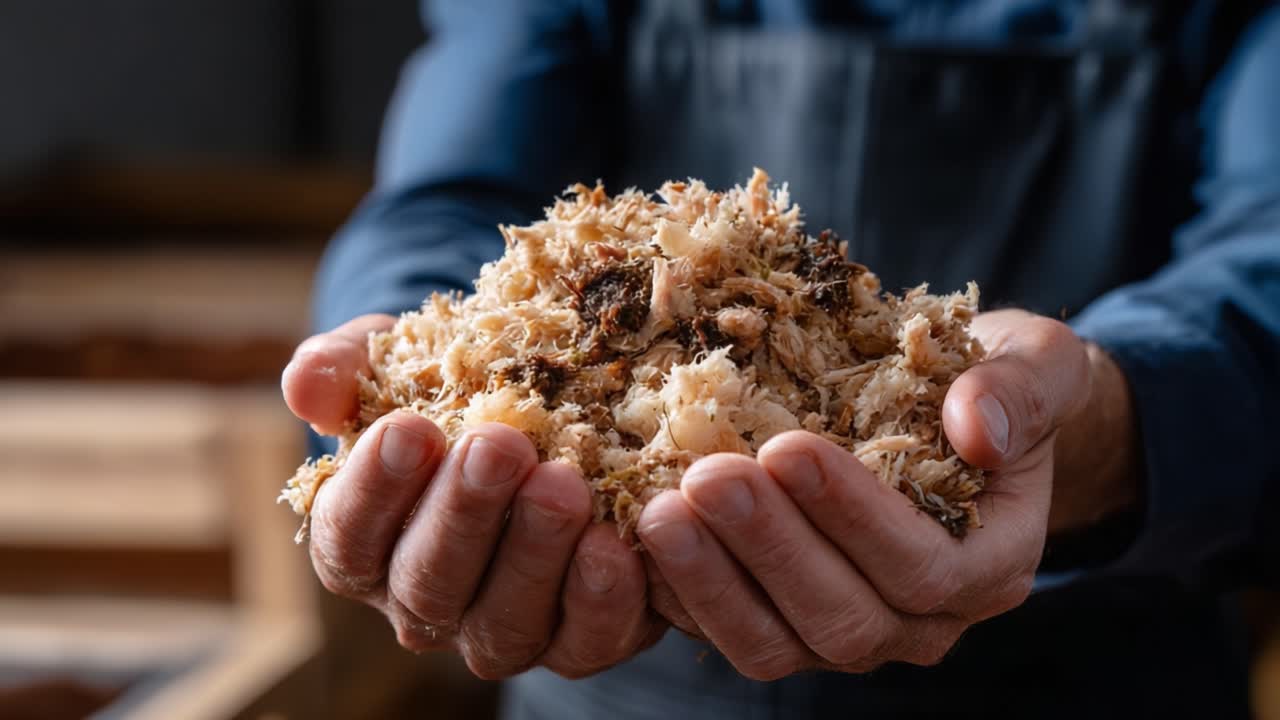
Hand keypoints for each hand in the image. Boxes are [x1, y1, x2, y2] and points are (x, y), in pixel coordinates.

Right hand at [282, 314, 665, 678]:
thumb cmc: (452, 390)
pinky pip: (585, 642)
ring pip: (503, 623)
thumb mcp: (398, 363)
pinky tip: (614, 542)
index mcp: (365, 546)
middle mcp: (424, 605)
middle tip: (499, 445)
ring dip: (533, 553)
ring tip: (562, 482)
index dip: (373, 488)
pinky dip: (601, 600)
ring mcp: (500, 630)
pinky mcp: (578, 640)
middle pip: (428, 584)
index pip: (348, 536)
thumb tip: (305, 386)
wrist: (553, 410)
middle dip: (463, 513)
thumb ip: (343, 370)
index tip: (408, 427)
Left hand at [638, 309, 1096, 678]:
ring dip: (712, 580)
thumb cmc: (990, 383)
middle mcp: (920, 620)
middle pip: (841, 617)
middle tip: (707, 476)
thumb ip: (1022, 391)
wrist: (948, 413)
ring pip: (774, 643)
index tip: (788, 447)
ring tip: (660, 510)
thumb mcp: (1037, 366)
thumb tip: (978, 426)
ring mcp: (847, 632)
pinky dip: (680, 594)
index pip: (921, 567)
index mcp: (988, 566)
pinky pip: (727, 630)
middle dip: (769, 547)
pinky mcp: (784, 623)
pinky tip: (637, 538)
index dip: (852, 515)